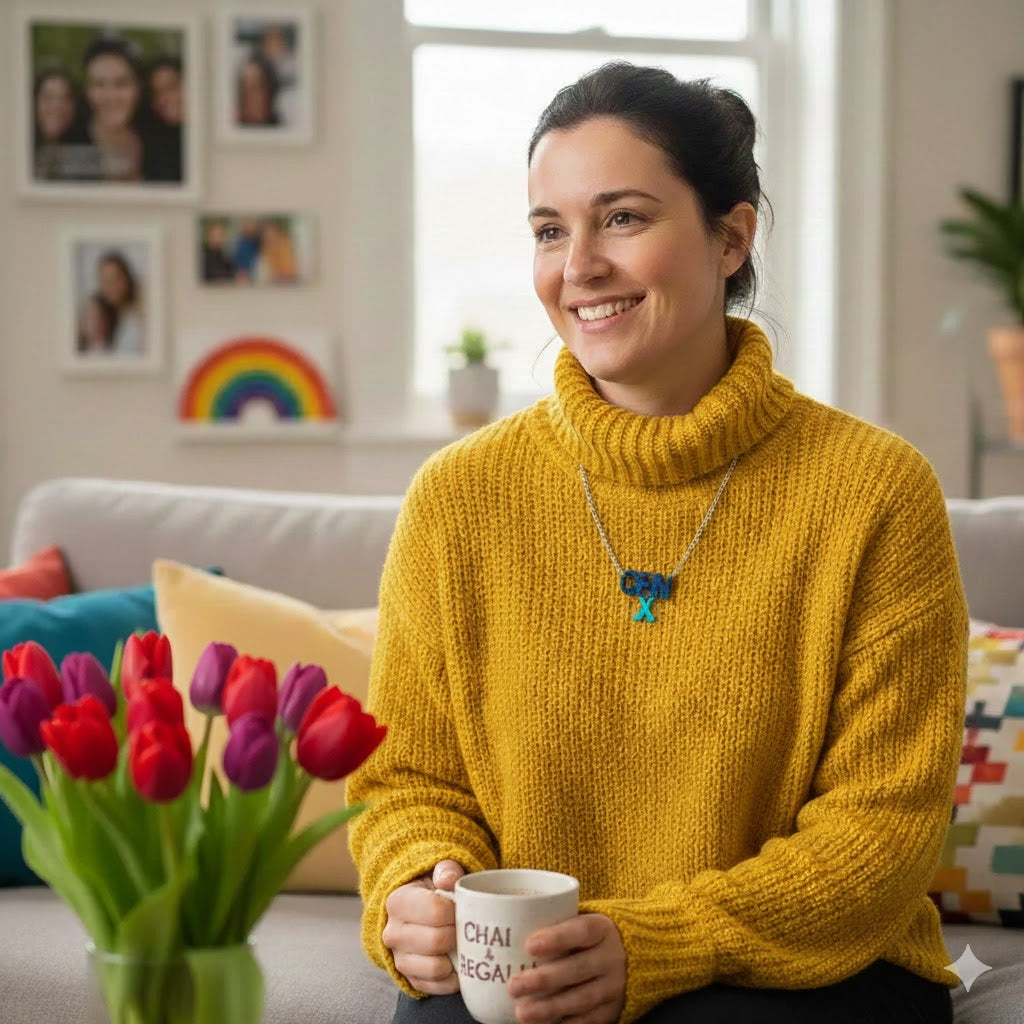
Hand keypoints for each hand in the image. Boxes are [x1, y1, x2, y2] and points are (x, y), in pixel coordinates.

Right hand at [383, 859, 464, 994]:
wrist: (418, 912)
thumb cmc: (433, 889)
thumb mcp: (438, 871)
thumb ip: (446, 869)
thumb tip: (448, 879)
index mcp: (398, 902)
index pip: (436, 911)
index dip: (455, 910)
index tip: (459, 906)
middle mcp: (392, 932)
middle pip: (437, 941)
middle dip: (457, 933)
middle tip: (462, 925)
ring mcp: (399, 958)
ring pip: (435, 967)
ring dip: (454, 957)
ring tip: (458, 942)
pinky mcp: (409, 978)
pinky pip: (435, 987)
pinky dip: (451, 979)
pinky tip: (457, 963)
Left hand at [508, 913, 625, 1022]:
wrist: (632, 956)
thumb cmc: (589, 936)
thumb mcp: (581, 920)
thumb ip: (553, 921)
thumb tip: (506, 923)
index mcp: (602, 929)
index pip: (582, 931)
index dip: (556, 938)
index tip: (529, 945)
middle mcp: (610, 958)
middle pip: (578, 969)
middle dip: (544, 980)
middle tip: (513, 986)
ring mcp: (613, 987)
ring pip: (581, 1000)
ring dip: (550, 1009)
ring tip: (521, 1013)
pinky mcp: (611, 1011)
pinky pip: (588, 1021)